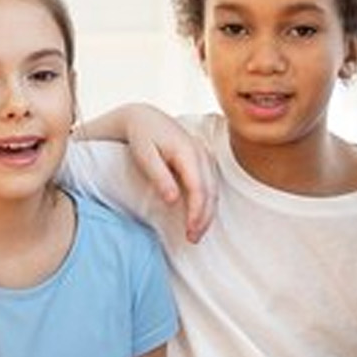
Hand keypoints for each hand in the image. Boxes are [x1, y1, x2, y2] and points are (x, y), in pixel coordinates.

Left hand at [118, 107, 217, 240]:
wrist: (145, 118)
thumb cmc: (142, 137)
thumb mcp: (144, 155)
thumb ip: (159, 176)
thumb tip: (172, 200)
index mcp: (187, 150)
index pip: (198, 187)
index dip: (196, 212)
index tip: (190, 231)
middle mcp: (201, 152)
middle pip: (210, 191)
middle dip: (204, 218)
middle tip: (192, 239)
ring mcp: (205, 156)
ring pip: (214, 190)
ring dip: (208, 214)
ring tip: (196, 233)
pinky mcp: (204, 161)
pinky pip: (211, 186)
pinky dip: (207, 204)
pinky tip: (199, 218)